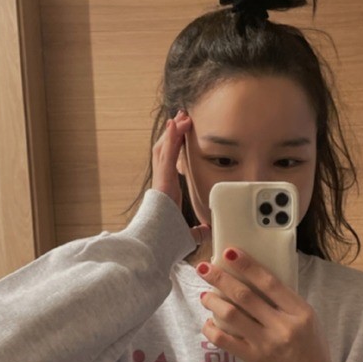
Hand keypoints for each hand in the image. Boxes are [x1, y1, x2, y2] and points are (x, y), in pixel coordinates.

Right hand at [151, 111, 209, 245]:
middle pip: (165, 151)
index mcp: (168, 192)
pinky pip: (167, 155)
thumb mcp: (187, 233)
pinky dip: (172, 139)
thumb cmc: (166, 240)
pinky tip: (176, 125)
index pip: (171, 164)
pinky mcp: (162, 180)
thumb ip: (196, 231)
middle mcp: (162, 183)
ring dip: (173, 132)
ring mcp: (161, 180)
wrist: (155, 245)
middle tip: (181, 118)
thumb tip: (207, 230)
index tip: (182, 137)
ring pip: (164, 149)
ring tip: (181, 116)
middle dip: (173, 134)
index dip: (175, 148)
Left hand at [197, 249, 344, 361]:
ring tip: (205, 295)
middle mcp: (283, 326)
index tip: (229, 252)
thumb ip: (286, 302)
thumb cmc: (312, 350)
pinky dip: (212, 329)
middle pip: (244, 295)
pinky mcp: (253, 360)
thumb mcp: (309, 320)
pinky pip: (225, 341)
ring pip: (231, 315)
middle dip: (220, 278)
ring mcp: (266, 344)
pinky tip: (209, 322)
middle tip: (204, 268)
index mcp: (300, 312)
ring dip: (213, 302)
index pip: (269, 282)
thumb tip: (254, 279)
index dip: (247, 265)